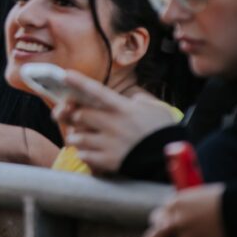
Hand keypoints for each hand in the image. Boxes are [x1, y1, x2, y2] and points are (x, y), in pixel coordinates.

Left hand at [52, 72, 176, 174]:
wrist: (172, 161)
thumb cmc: (164, 132)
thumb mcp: (155, 109)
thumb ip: (138, 101)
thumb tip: (129, 99)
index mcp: (123, 109)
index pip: (97, 91)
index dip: (80, 82)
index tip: (65, 74)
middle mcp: (113, 124)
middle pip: (79, 115)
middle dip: (71, 115)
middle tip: (70, 116)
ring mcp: (109, 144)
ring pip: (76, 137)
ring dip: (75, 136)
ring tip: (82, 136)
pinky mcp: (108, 161)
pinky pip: (83, 155)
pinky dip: (84, 153)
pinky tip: (92, 152)